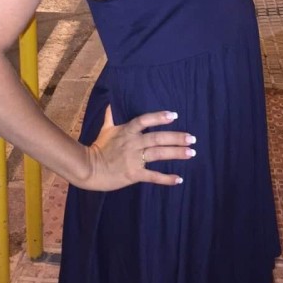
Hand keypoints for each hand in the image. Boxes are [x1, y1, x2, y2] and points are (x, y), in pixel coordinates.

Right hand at [80, 104, 196, 190]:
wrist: (89, 168)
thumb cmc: (98, 148)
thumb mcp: (105, 129)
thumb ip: (110, 116)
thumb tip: (109, 103)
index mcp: (127, 131)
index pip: (144, 120)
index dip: (159, 117)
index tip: (174, 116)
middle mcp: (133, 143)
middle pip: (158, 138)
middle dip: (176, 138)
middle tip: (192, 138)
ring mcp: (134, 159)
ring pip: (159, 154)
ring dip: (176, 153)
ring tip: (191, 153)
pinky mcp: (134, 174)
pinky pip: (153, 176)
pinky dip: (166, 178)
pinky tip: (179, 179)